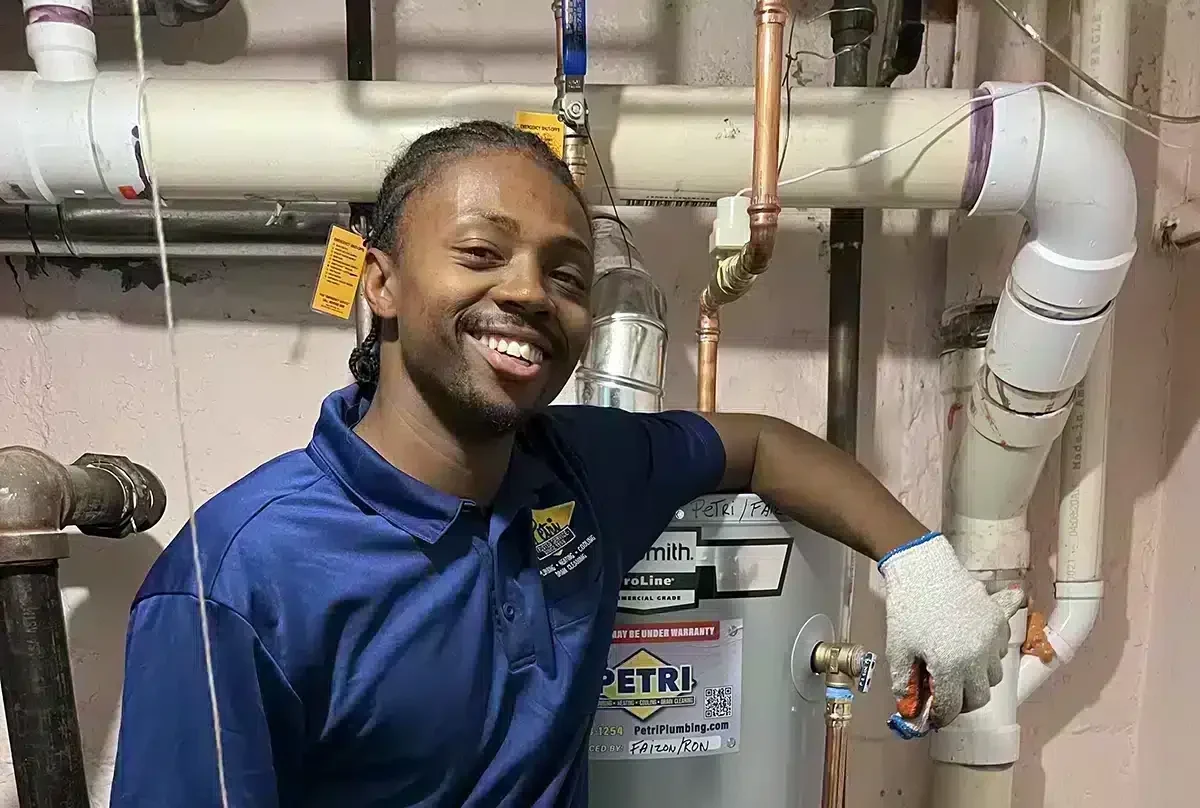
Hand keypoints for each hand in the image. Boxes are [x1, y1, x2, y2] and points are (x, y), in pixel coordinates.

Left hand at [878, 532, 1023, 734]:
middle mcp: (977, 658)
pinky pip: (999, 652)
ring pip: (992, 677)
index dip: (941, 716)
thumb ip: (904, 683)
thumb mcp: (897, 649)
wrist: (924, 570)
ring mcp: (992, 640)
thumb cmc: (908, 608)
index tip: (934, 715)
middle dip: (961, 700)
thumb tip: (909, 709)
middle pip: (978, 698)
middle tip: (945, 692)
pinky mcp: (999, 624)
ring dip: (976, 679)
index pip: (952, 708)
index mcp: (950, 666)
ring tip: (956, 665)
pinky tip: (967, 646)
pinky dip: (987, 656)